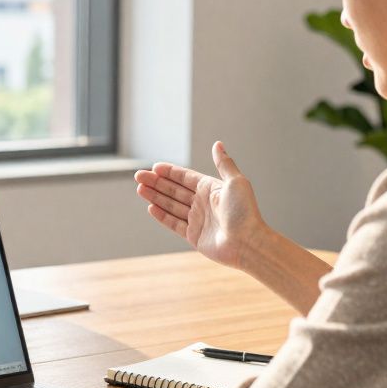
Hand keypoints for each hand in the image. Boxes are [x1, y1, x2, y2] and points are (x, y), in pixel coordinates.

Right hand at [134, 141, 267, 271]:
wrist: (248, 243)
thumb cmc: (244, 212)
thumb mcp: (235, 182)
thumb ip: (224, 163)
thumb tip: (218, 144)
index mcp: (211, 189)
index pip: (185, 178)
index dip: (170, 172)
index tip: (154, 167)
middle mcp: (203, 203)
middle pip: (174, 190)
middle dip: (156, 183)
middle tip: (138, 176)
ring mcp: (198, 220)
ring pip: (171, 205)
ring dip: (155, 197)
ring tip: (140, 189)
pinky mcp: (194, 236)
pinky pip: (174, 223)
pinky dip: (162, 215)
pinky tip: (151, 207)